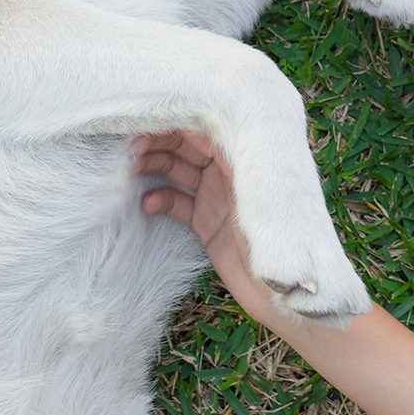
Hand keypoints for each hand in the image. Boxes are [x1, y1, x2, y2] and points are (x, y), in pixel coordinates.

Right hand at [130, 129, 276, 321]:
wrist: (281, 293)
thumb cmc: (279, 237)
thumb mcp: (255, 191)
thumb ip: (228, 160)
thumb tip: (194, 127)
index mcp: (248, 154)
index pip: (206, 126)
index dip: (177, 122)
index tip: (148, 121)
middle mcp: (231, 171)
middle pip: (188, 145)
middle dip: (159, 142)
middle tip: (132, 149)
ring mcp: (217, 196)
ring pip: (179, 170)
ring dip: (154, 167)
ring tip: (132, 169)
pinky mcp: (207, 223)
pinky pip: (177, 203)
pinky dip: (161, 200)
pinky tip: (148, 203)